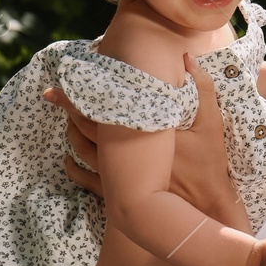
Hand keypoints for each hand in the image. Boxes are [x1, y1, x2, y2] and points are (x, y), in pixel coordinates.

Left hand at [45, 55, 239, 220]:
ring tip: (67, 119)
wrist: (206, 206)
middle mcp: (123, 152)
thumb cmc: (209, 164)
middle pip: (86, 126)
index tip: (66, 78)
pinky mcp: (116, 192)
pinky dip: (73, 167)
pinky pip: (85, 179)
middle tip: (54, 94)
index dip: (83, 91)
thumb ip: (202, 88)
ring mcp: (117, 175)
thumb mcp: (212, 123)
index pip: (103, 106)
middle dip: (69, 108)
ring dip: (72, 133)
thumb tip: (187, 58)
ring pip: (82, 150)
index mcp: (140, 131)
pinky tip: (69, 158)